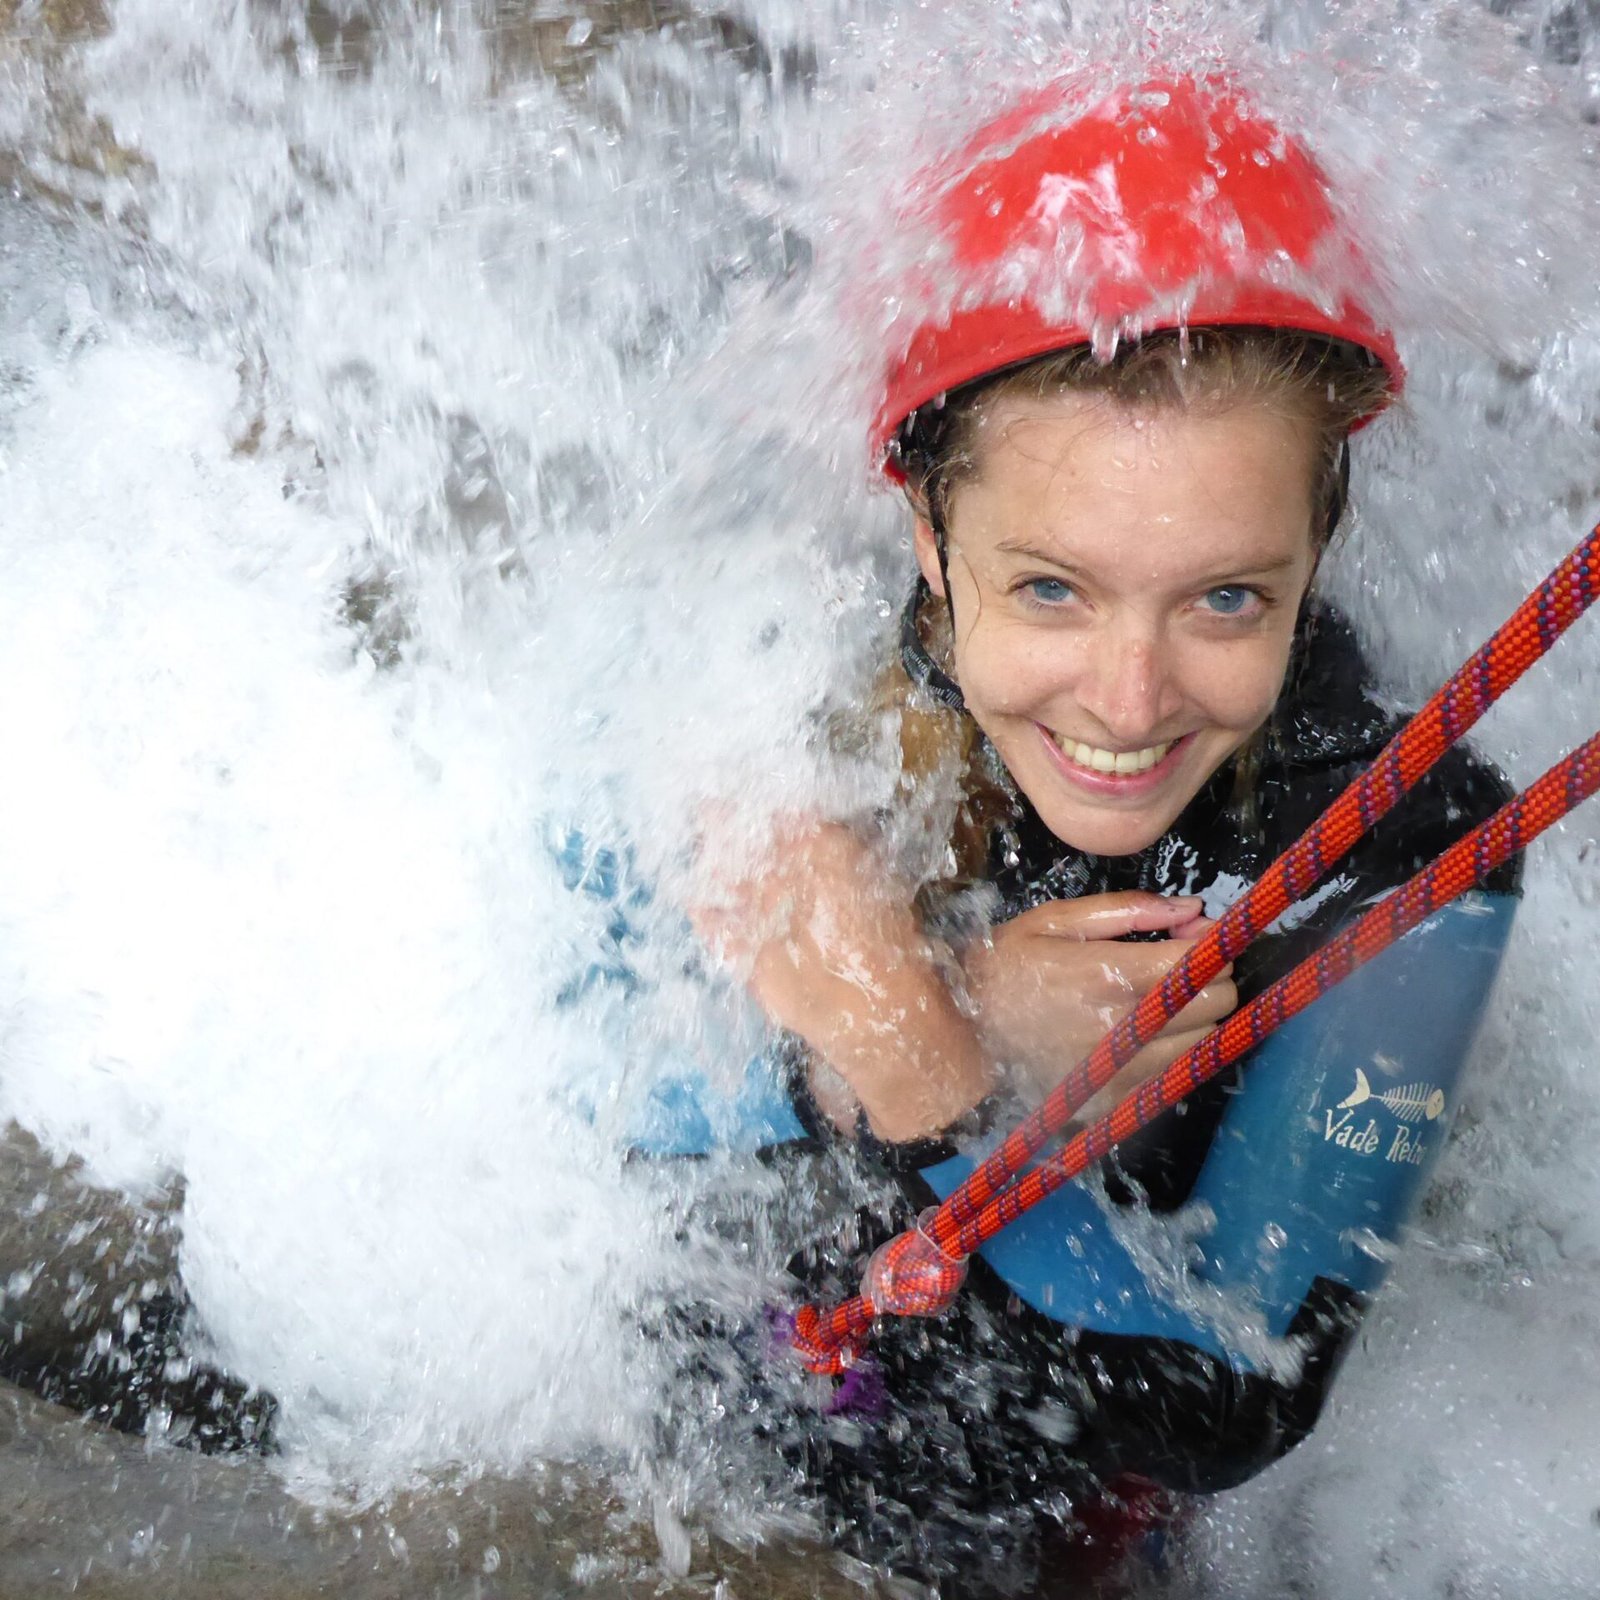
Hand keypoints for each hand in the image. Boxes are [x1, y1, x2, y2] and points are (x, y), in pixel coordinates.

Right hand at [961, 892, 1235, 1114]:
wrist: (961, 1031)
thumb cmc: (1006, 964)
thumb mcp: (1054, 920)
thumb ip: (1127, 911)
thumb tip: (1192, 910)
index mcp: (1107, 975)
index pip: (1198, 967)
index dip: (1210, 946)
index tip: (1196, 936)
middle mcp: (1121, 1028)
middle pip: (1214, 1007)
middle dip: (1211, 979)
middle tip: (1183, 966)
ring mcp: (1119, 1069)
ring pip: (1202, 1043)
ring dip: (1197, 1017)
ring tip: (1163, 999)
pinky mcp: (1113, 1098)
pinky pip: (1172, 1074)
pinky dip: (1173, 1050)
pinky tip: (1145, 1033)